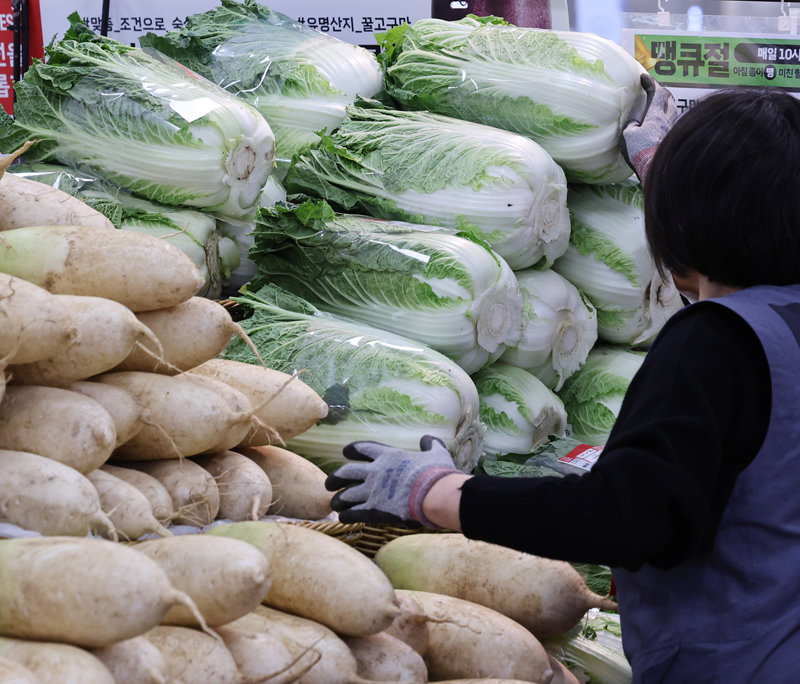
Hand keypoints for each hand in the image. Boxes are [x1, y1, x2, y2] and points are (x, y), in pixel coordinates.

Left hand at [325, 435, 458, 526]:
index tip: (345, 452)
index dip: (352, 449)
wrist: (435, 494)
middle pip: (345, 472)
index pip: (363, 448)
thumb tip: (428, 439)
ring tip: (334, 504)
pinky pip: (353, 513)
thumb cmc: (437, 473)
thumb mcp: (436, 453)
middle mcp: (375, 472)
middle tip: (330, 483)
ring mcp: (372, 491)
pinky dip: (346, 516)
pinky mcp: (373, 510)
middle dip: (335, 478)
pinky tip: (343, 518)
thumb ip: (430, 445)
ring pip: (345, 495)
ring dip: (338, 500)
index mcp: (388, 456)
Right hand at [621, 74, 677, 183]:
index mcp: (655, 114)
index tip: (643, 77)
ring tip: (659, 107)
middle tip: (654, 91)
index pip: (656, 92)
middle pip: (669, 99)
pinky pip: (671, 124)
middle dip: (662, 92)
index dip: (649, 82)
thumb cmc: (640, 150)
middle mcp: (667, 119)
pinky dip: (665, 120)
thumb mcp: (628, 136)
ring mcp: (672, 129)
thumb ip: (631, 126)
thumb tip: (634, 124)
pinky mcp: (673, 140)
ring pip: (673, 111)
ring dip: (666, 106)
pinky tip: (660, 126)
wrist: (655, 168)